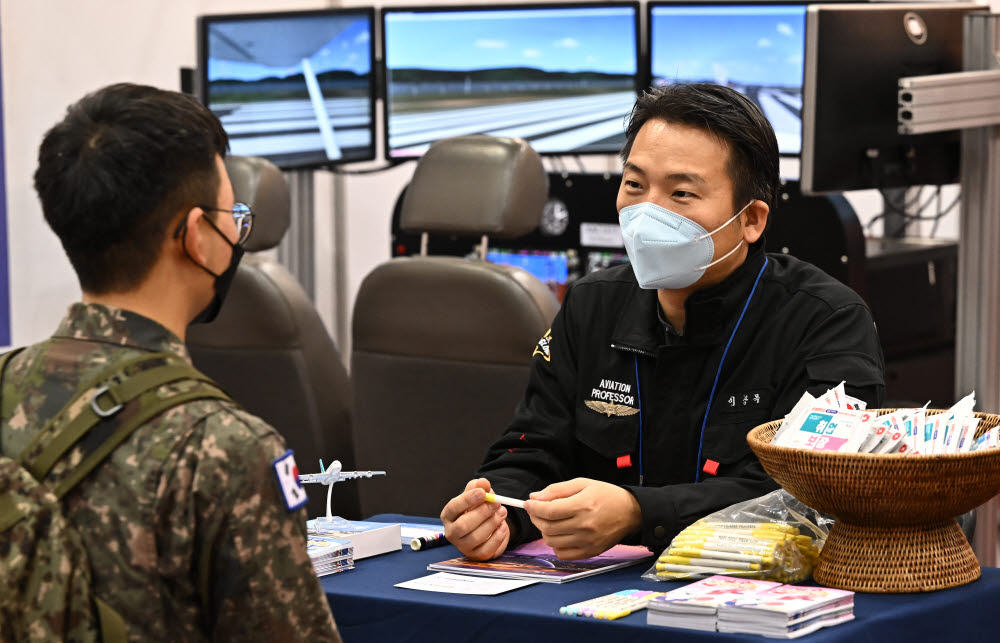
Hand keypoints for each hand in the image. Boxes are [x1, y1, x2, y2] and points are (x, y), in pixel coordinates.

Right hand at [440, 478, 509, 560]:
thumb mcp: (478, 495)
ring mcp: (463, 546)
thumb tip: (483, 482)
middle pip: (463, 525)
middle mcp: (452, 532)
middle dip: (482, 513)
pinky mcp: (476, 555)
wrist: (486, 528)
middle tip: (497, 503)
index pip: (453, 508)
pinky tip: (503, 527)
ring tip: (503, 513)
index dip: (467, 500)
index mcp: (448, 515)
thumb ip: (479, 487)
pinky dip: (497, 537)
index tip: (483, 492)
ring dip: (492, 523)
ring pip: (475, 537)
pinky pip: (486, 549)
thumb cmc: (477, 509)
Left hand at [524, 478, 640, 559]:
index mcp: (583, 506)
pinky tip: (560, 534)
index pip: (548, 511)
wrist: (631, 512)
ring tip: (550, 521)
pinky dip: (556, 545)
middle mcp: (585, 526)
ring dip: (545, 531)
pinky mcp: (590, 552)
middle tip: (536, 511)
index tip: (528, 503)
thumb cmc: (606, 495)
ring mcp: (587, 541)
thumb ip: (557, 490)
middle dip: (536, 518)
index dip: (533, 508)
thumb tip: (534, 497)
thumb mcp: (582, 483)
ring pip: (552, 542)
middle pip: (548, 527)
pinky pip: (563, 554)